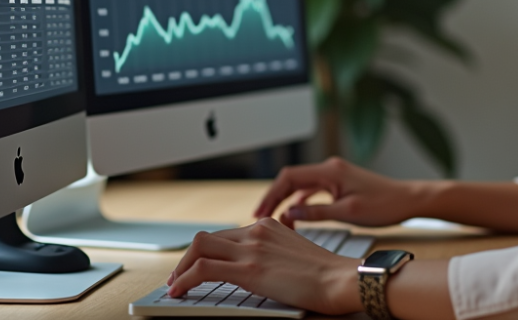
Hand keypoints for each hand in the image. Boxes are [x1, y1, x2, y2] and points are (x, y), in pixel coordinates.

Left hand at [165, 218, 360, 313]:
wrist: (341, 279)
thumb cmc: (327, 273)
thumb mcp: (298, 252)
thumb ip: (278, 250)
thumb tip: (266, 261)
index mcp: (269, 226)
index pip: (226, 235)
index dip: (206, 251)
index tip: (198, 265)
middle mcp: (257, 231)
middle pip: (207, 238)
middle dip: (188, 258)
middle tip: (181, 275)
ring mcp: (252, 248)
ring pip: (199, 248)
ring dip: (182, 267)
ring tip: (176, 284)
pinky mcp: (249, 269)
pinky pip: (204, 269)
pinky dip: (185, 278)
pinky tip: (179, 290)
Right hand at [255, 157, 420, 227]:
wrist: (408, 200)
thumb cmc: (385, 205)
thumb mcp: (348, 213)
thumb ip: (317, 213)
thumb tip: (291, 214)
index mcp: (331, 171)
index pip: (290, 177)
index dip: (271, 194)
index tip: (260, 212)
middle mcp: (331, 169)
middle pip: (292, 180)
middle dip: (275, 198)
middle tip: (260, 218)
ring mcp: (335, 176)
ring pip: (301, 186)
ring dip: (287, 201)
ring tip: (275, 221)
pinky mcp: (340, 184)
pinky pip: (313, 191)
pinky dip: (302, 202)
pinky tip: (296, 216)